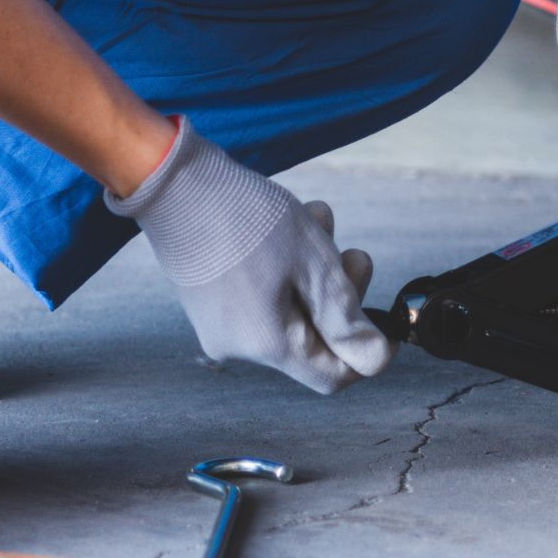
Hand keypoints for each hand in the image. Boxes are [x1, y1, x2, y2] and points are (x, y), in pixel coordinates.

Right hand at [106, 122, 394, 393]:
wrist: (172, 181)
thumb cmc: (245, 218)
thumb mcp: (313, 263)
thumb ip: (347, 318)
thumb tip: (376, 360)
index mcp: (266, 345)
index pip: (332, 377)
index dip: (365, 352)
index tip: (385, 318)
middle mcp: (237, 346)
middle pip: (311, 338)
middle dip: (340, 295)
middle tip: (353, 253)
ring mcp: (217, 324)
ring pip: (288, 308)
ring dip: (313, 268)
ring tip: (319, 219)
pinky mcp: (207, 300)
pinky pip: (259, 296)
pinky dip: (284, 265)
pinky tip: (291, 222)